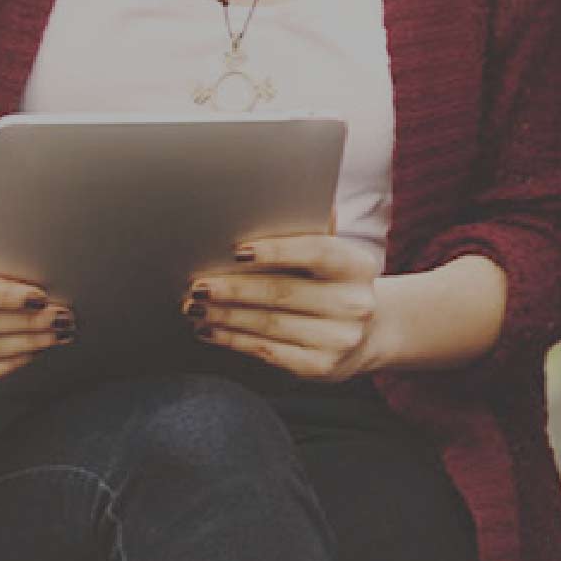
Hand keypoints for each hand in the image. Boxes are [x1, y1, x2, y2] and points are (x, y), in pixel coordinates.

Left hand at [189, 235, 387, 382]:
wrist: (366, 334)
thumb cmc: (334, 284)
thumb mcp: (334, 256)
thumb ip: (310, 230)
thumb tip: (284, 194)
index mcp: (358, 266)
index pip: (316, 252)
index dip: (276, 251)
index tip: (237, 250)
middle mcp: (355, 304)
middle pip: (283, 292)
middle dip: (234, 288)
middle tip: (199, 285)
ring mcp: (340, 339)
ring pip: (269, 324)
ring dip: (224, 316)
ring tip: (195, 307)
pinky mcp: (320, 366)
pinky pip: (267, 351)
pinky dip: (232, 340)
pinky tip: (210, 331)